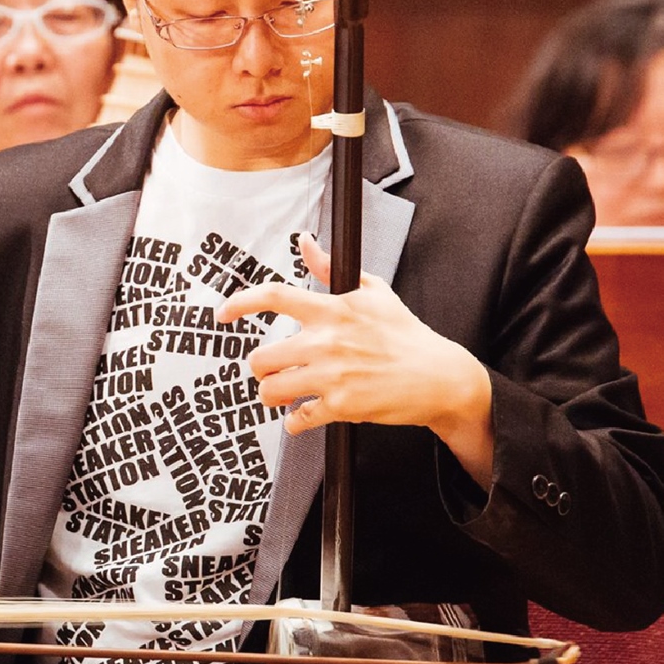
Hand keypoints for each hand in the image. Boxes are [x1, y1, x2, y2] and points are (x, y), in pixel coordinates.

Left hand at [216, 233, 493, 484]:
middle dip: (261, 367)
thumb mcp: (373, 292)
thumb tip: (306, 243)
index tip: (223, 313)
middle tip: (272, 370)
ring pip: (271, 389)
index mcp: (332, 310)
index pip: (274, 296)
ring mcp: (332, 376)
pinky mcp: (342, 406)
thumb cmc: (406, 335)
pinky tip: (303, 415)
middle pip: (261, 357)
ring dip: (272, 394)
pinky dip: (295, 421)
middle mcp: (327, 341)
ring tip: (284, 392)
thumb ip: (330, 269)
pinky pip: (298, 419)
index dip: (240, 303)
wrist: (440, 377)